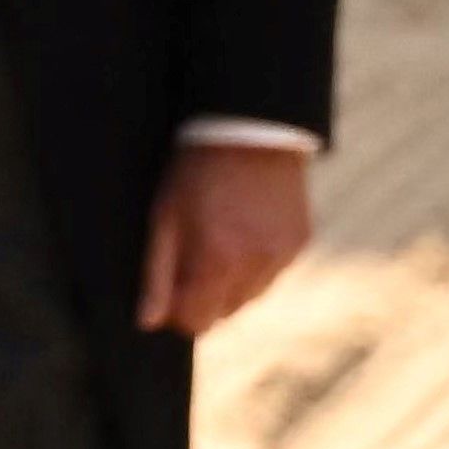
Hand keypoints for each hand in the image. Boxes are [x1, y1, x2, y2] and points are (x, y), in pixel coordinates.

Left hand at [139, 134, 313, 332]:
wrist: (250, 125)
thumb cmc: (196, 169)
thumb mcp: (165, 215)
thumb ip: (157, 273)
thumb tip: (149, 322)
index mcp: (217, 261)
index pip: (197, 323)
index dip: (178, 310)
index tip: (170, 287)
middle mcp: (255, 267)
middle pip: (223, 314)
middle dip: (205, 294)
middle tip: (193, 253)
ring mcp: (282, 257)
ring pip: (249, 297)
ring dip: (232, 281)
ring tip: (221, 236)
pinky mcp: (299, 244)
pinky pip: (272, 274)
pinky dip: (257, 263)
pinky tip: (245, 228)